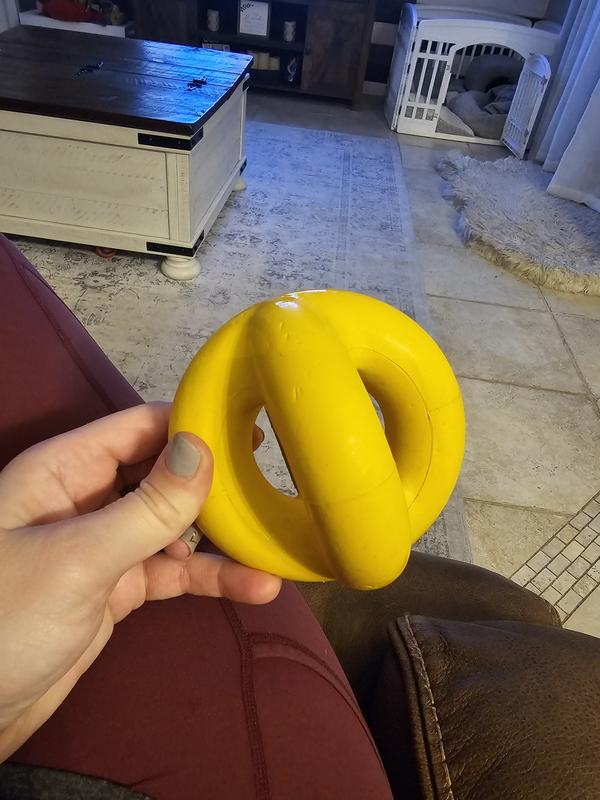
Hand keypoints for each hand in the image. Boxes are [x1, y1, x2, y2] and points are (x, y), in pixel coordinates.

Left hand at [0, 402, 280, 760]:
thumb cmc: (5, 619)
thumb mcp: (79, 559)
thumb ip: (147, 508)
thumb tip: (202, 448)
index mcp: (65, 470)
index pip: (139, 427)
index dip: (193, 424)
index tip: (250, 428)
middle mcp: (88, 498)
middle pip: (163, 473)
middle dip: (214, 480)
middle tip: (273, 481)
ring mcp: (105, 544)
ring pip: (174, 525)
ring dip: (221, 536)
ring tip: (273, 542)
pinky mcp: (118, 587)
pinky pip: (173, 572)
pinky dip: (210, 578)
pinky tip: (256, 586)